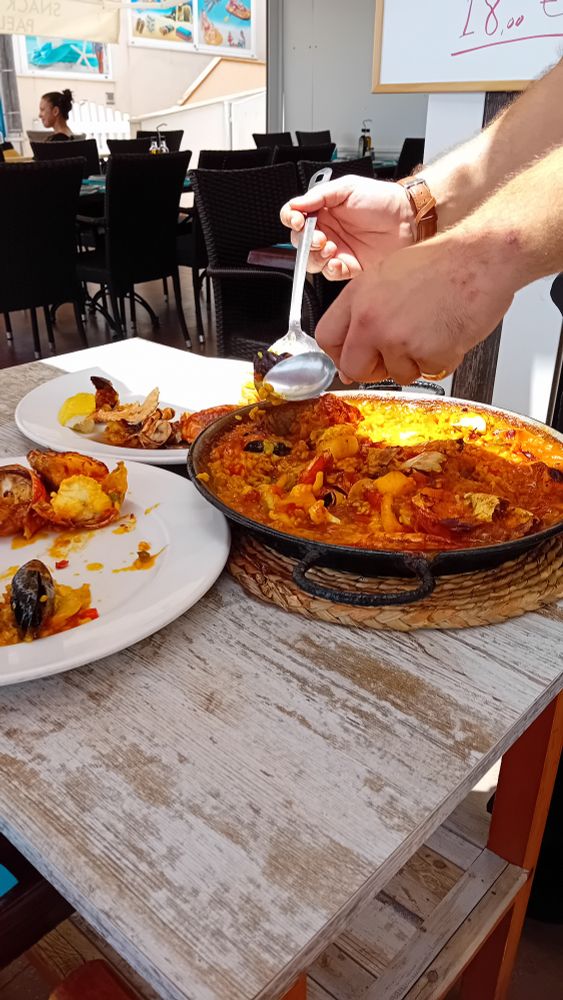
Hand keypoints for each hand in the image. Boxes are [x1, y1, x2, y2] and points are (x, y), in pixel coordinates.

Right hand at [279, 176, 414, 279]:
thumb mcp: (347, 188)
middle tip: (319, 237)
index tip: (298, 220)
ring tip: (330, 248)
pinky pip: (330, 274)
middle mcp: (326, 231)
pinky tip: (337, 261)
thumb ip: (319, 195)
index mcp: (322, 210)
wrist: (406, 217)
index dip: (291, 219)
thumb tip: (296, 204)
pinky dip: (330, 270)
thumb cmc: (381, 199)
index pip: (294, 216)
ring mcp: (336, 250)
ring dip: (315, 257)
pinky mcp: (349, 266)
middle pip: (299, 242)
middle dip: (305, 242)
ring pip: (311, 261)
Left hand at [315, 233, 515, 384]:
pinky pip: (428, 372)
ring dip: (414, 363)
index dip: (340, 355)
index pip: (327, 338)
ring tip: (431, 331)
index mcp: (358, 295)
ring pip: (396, 374)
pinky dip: (440, 360)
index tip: (351, 359)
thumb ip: (365, 310)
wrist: (482, 257)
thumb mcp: (388, 275)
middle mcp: (371, 319)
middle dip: (372, 370)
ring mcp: (397, 339)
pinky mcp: (426, 354)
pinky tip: (447, 333)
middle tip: (394, 356)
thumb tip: (353, 350)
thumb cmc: (444, 263)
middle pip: (354, 368)